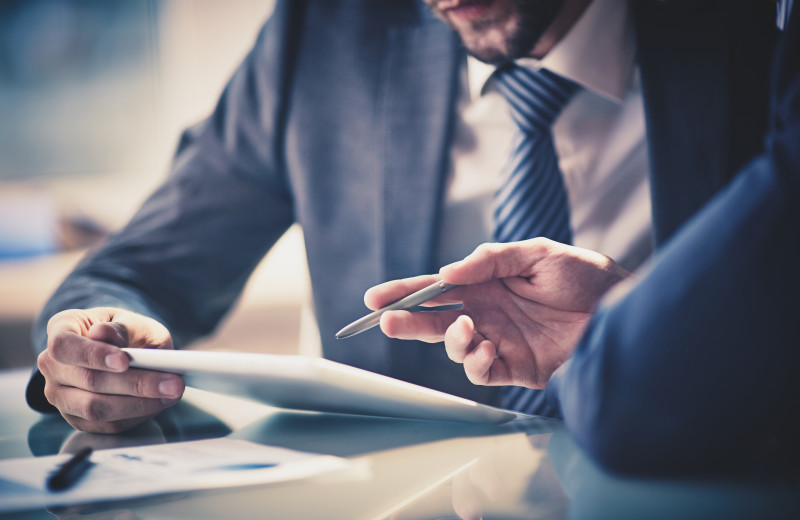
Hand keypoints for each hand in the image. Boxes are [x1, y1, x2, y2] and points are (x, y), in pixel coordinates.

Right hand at [37, 307, 184, 433]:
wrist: (129, 349)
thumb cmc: (128, 331)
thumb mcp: (132, 321)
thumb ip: (121, 328)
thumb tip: (101, 333)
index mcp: (62, 329)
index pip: (64, 345)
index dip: (92, 355)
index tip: (124, 360)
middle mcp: (53, 364)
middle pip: (87, 381)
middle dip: (134, 384)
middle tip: (173, 382)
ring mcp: (61, 395)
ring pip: (95, 408)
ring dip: (139, 404)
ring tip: (172, 392)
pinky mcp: (78, 418)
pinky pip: (106, 425)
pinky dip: (137, 415)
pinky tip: (161, 403)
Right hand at [364, 238, 629, 387]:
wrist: (624, 310)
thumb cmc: (585, 275)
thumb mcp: (538, 253)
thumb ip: (491, 260)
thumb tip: (448, 273)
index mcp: (487, 283)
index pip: (437, 288)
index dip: (406, 292)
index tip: (376, 297)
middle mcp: (487, 312)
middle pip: (435, 320)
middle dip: (408, 321)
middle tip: (387, 322)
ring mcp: (500, 340)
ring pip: (454, 347)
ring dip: (449, 340)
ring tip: (467, 328)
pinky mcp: (516, 368)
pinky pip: (482, 372)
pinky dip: (475, 362)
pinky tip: (487, 348)